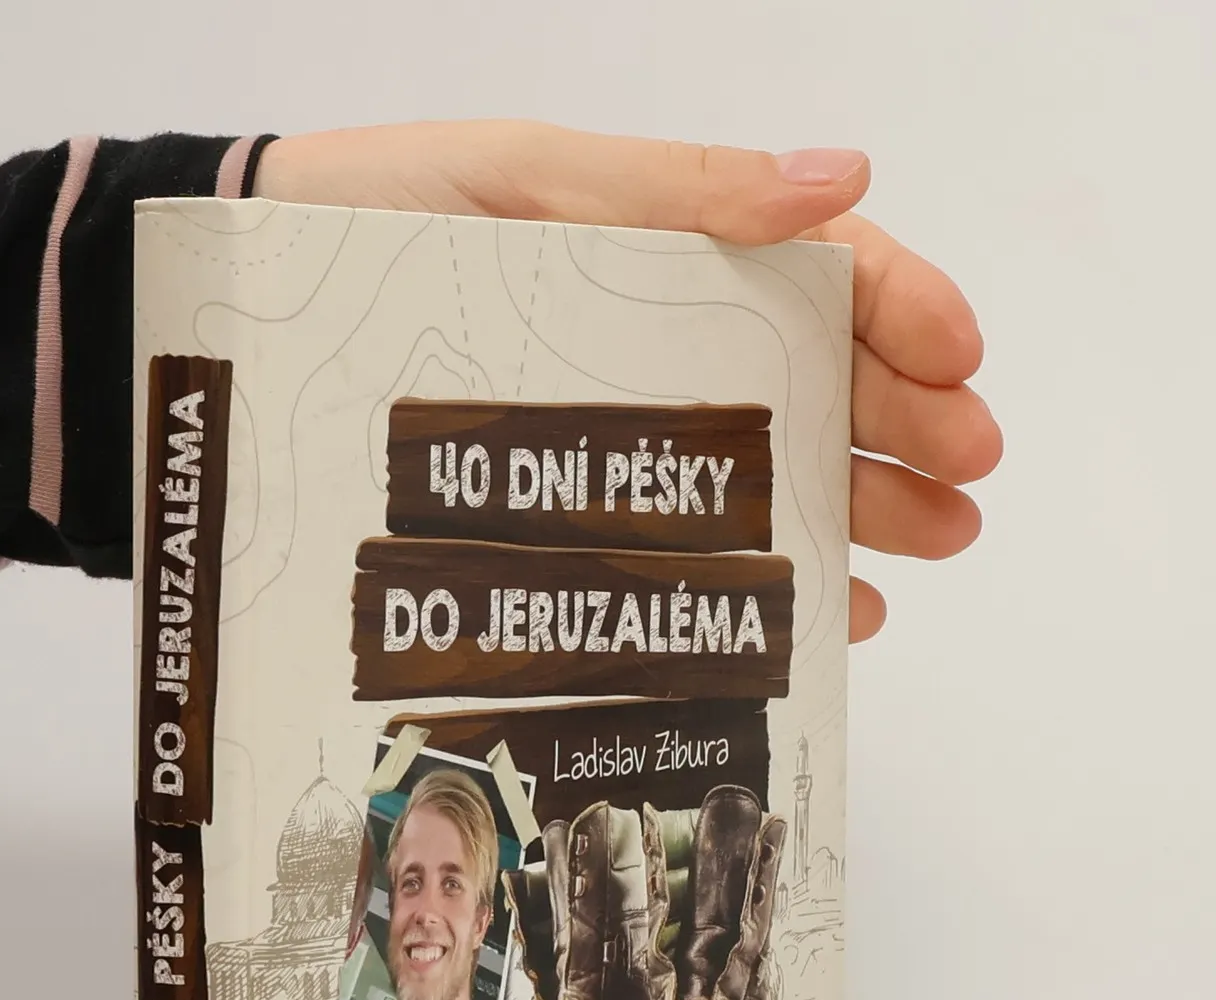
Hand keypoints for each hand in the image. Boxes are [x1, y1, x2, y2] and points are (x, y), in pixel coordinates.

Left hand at [258, 121, 1000, 641]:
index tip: (962, 366)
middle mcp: (659, 339)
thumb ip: (676, 191)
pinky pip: (691, 550)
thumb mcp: (525, 184)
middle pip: (816, 379)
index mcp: (663, 243)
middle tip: (966, 484)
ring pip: (772, 469)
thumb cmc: (377, 223)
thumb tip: (839, 178)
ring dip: (862, 506)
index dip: (903, 309)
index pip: (818, 268)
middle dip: (906, 427)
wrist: (248, 319)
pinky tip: (828, 606)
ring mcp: (623, 429)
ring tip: (931, 547)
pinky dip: (769, 578)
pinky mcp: (571, 511)